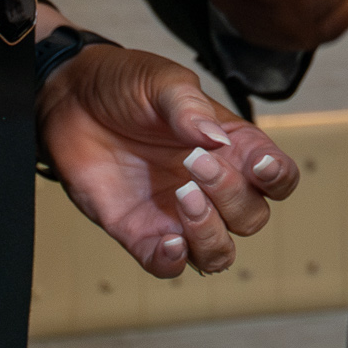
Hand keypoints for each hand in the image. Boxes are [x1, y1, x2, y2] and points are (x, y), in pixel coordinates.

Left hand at [37, 44, 300, 277]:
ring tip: (182, 196)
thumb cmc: (124, 85)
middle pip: (252, 217)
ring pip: (219, 253)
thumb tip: (215, 139)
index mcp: (230, 146)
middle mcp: (211, 186)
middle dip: (231, 196)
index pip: (277, 176)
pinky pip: (168, 266)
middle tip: (195, 162)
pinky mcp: (140, 232)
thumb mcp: (161, 81)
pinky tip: (167, 240)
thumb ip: (188, 107)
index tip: (258, 165)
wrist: (69, 98)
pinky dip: (173, 262)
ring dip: (210, 234)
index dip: (278, 178)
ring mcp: (177, 213)